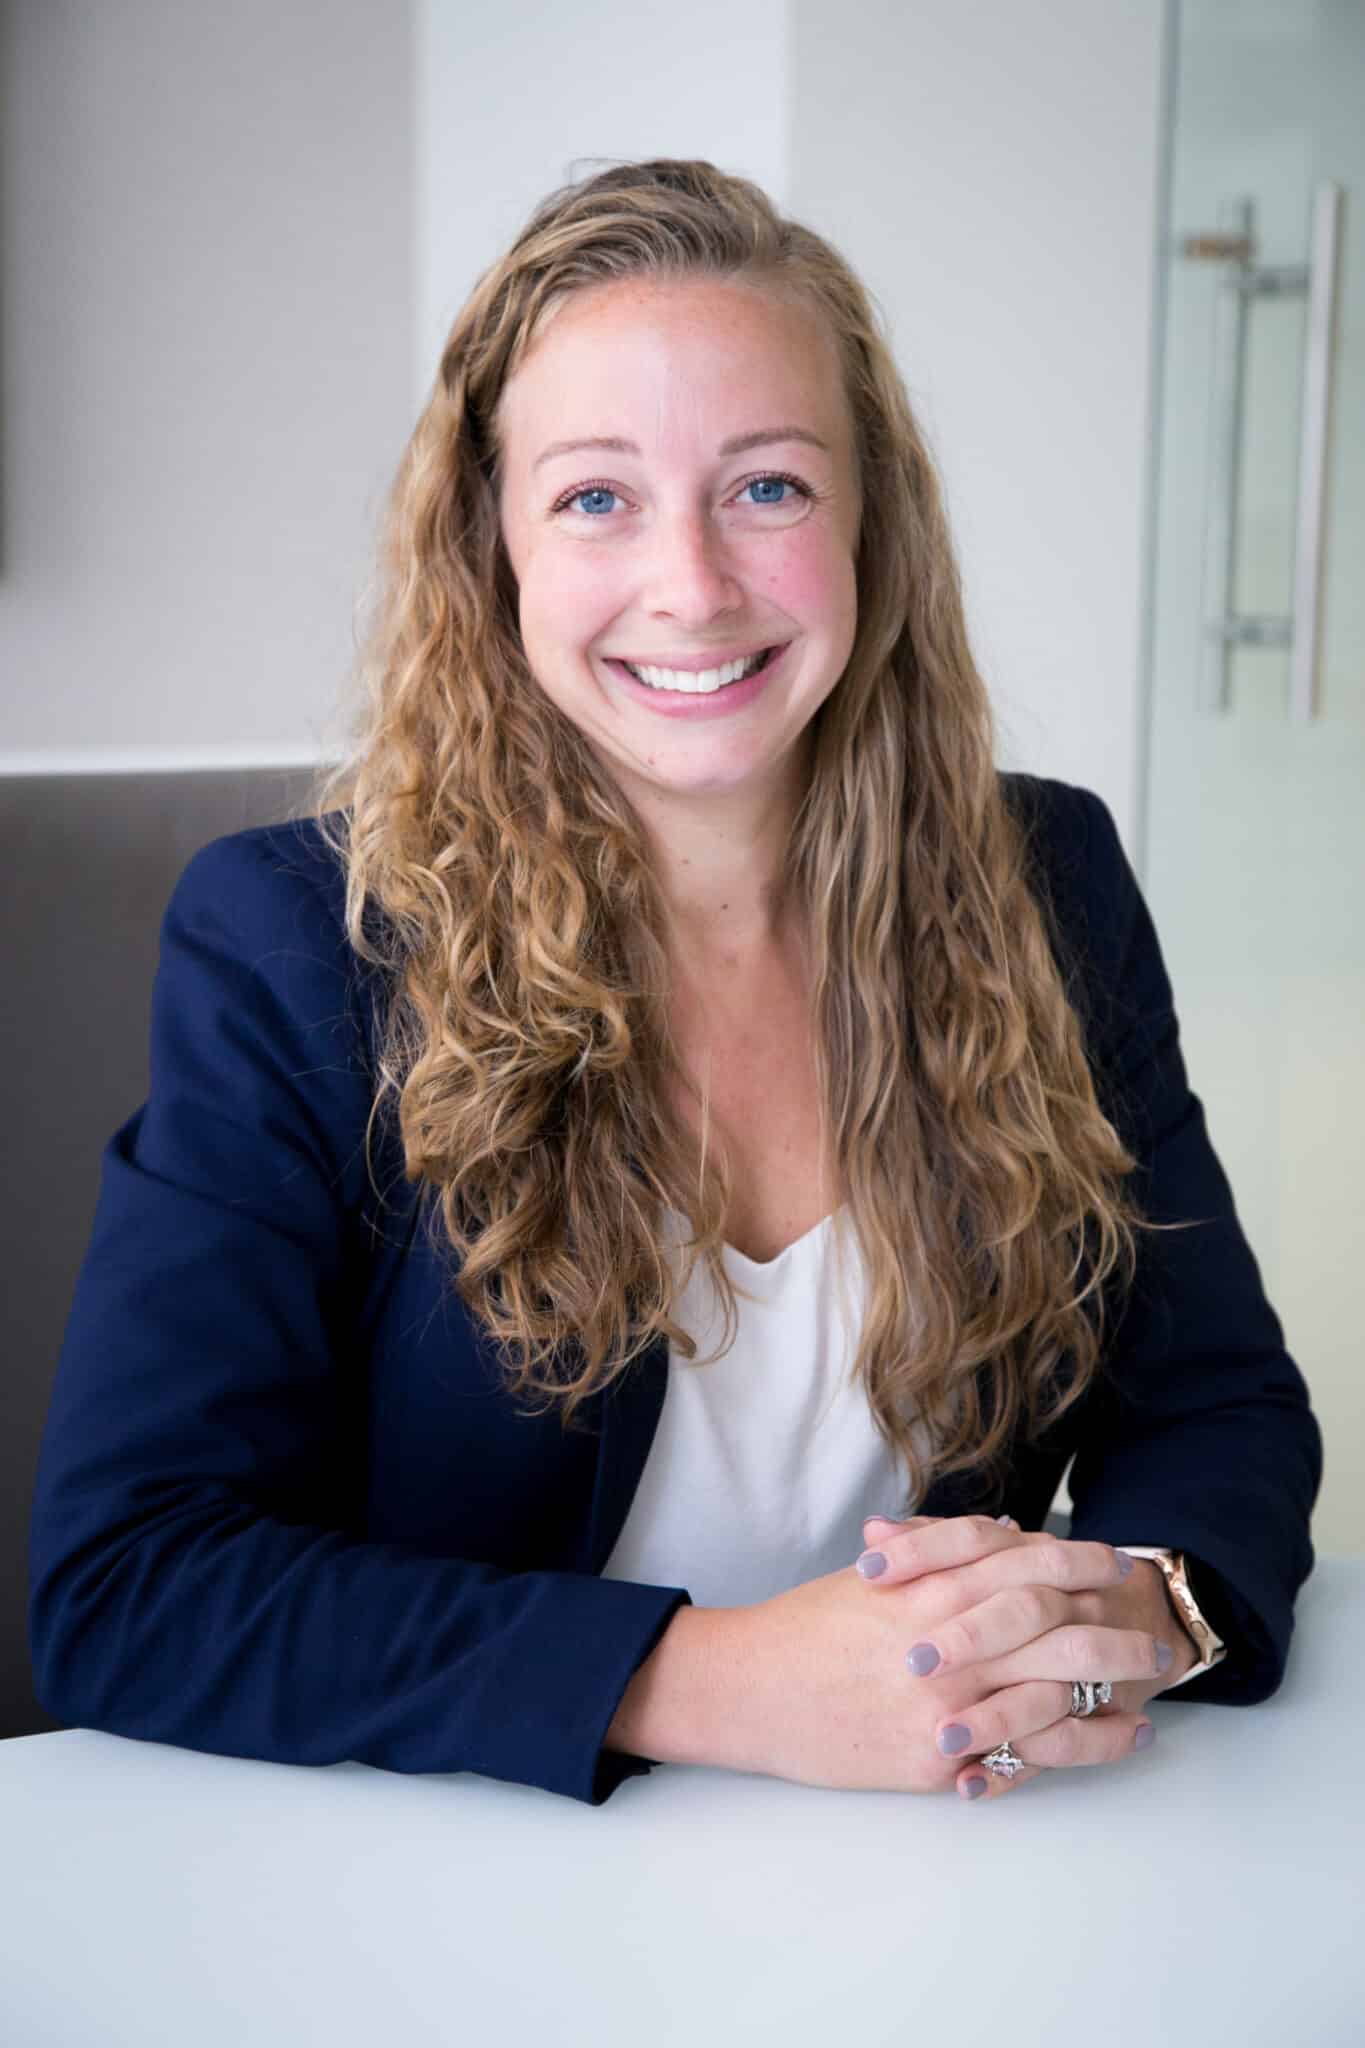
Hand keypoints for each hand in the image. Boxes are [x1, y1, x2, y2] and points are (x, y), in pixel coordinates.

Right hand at [734, 1514, 1157, 1797]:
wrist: (751, 1691)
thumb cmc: (806, 1628)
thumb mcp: (875, 1575)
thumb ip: (941, 1552)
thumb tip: (1008, 1536)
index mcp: (929, 1586)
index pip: (1024, 1563)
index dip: (1077, 1558)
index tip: (1114, 1561)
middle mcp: (947, 1640)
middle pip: (1057, 1625)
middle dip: (1116, 1625)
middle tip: (1154, 1630)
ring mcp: (946, 1702)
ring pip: (1056, 1690)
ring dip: (1116, 1683)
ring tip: (1153, 1681)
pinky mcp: (939, 1760)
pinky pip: (1031, 1753)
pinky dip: (1087, 1744)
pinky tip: (1122, 1737)